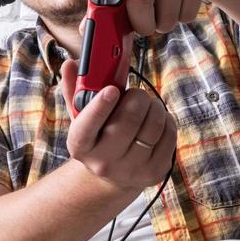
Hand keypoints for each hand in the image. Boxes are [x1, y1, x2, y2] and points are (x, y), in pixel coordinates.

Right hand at [60, 58, 175, 191]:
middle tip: (136, 94)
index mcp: (80, 146)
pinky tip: (157, 120)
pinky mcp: (154, 172)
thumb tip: (70, 64)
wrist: (113, 175)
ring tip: (147, 105)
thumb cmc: (98, 137)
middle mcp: (103, 162)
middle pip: (128, 121)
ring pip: (153, 126)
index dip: (100, 106)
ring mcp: (130, 170)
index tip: (112, 90)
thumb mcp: (82, 117)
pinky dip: (166, 120)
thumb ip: (75, 90)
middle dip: (137, 98)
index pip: (86, 127)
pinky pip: (168, 134)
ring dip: (154, 106)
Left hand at [93, 0, 231, 36]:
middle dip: (142, 23)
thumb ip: (114, 0)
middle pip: (140, 0)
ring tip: (167, 6)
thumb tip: (89, 27)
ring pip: (165, 15)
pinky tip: (182, 1)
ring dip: (164, 23)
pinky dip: (182, 18)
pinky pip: (185, 14)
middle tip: (145, 24)